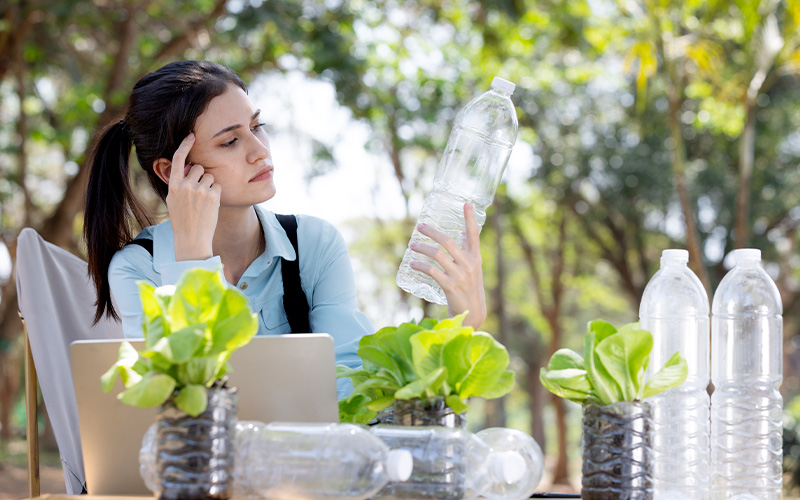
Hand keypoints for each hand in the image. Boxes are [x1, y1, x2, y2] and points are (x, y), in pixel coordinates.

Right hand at [165, 134, 220, 260]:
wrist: (192, 238)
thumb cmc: (183, 219)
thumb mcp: (174, 199)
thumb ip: (180, 183)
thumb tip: (191, 168)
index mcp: (173, 184)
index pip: (178, 158)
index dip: (185, 145)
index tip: (191, 136)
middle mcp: (185, 185)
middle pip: (199, 168)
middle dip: (201, 176)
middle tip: (198, 193)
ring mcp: (199, 190)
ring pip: (210, 176)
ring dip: (209, 185)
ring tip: (203, 202)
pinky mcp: (213, 196)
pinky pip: (218, 186)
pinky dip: (216, 193)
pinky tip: (210, 205)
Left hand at [409, 203, 486, 328]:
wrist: (473, 314)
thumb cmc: (470, 289)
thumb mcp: (472, 269)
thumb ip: (466, 252)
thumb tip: (459, 234)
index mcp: (476, 258)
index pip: (474, 234)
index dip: (470, 218)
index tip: (466, 203)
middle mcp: (469, 264)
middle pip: (448, 241)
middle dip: (432, 232)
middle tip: (420, 227)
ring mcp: (460, 275)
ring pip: (437, 254)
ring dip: (422, 248)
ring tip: (412, 245)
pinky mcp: (450, 286)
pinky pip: (432, 271)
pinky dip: (420, 265)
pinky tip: (412, 264)